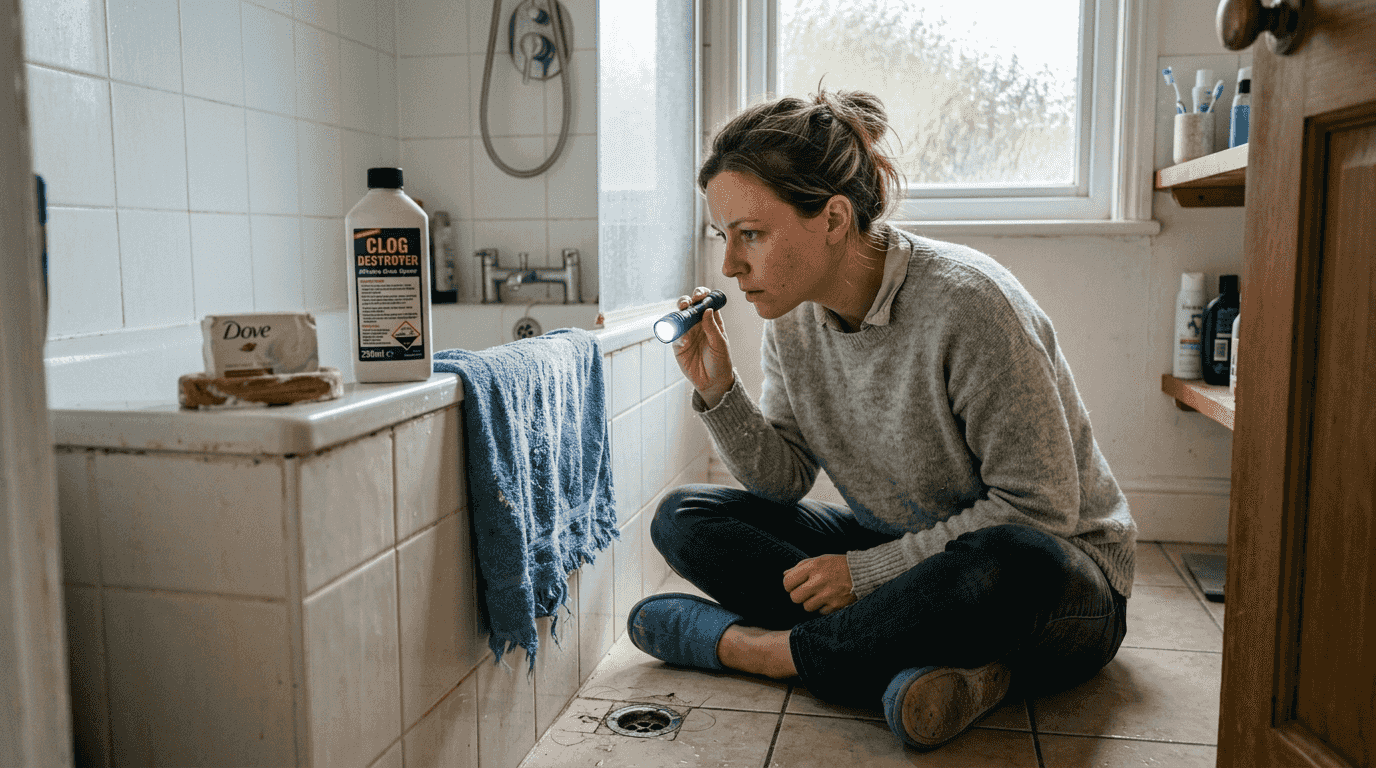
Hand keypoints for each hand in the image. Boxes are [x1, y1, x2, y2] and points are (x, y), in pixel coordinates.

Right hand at [672, 286, 734, 406]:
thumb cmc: (720, 361)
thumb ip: (713, 328)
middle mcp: (697, 324)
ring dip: (679, 311)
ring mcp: (687, 333)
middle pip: (690, 306)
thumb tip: (707, 310)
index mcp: (711, 321)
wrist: (712, 382)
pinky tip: (682, 337)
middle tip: (689, 302)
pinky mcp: (678, 344)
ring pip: (680, 317)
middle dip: (688, 300)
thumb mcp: (720, 344)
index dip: (703, 295)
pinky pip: (674, 334)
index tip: (702, 294)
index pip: (706, 303)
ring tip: (682, 310)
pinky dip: (675, 332)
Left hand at [782, 554, 855, 614]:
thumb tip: (784, 574)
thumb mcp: (819, 560)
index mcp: (813, 567)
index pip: (788, 582)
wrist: (863, 573)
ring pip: (806, 607)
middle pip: (795, 597)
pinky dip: (823, 607)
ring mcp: (827, 594)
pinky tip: (829, 599)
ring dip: (811, 602)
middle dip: (798, 596)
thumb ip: (801, 566)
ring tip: (819, 595)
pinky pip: (820, 611)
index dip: (789, 585)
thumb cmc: (838, 565)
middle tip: (806, 592)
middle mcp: (819, 581)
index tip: (794, 585)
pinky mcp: (835, 605)